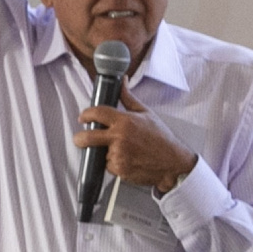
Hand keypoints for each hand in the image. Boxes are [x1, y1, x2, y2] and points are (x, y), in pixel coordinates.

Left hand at [73, 91, 196, 192]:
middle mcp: (120, 137)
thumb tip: (122, 81)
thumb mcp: (146, 113)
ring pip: (100, 153)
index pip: (97, 113)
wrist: (173, 162)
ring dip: (105, 152)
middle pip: (87, 137)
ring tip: (123, 150)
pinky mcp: (120, 169)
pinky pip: (108, 165)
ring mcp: (118, 155)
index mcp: (125, 121)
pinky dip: (113, 163)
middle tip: (80, 138)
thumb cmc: (161, 138)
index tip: (83, 118)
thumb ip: (129, 98)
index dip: (86, 114)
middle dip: (79, 138)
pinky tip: (126, 159)